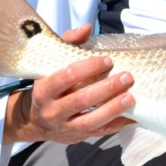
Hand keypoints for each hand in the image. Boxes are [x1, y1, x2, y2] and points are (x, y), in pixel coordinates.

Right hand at [2, 24, 135, 143]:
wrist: (33, 121)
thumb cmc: (47, 86)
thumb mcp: (50, 65)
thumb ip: (68, 43)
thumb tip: (87, 28)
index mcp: (44, 90)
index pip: (66, 77)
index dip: (88, 68)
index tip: (107, 60)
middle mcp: (52, 111)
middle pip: (81, 100)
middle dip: (106, 88)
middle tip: (127, 77)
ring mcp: (65, 127)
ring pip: (90, 121)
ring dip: (113, 109)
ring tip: (131, 97)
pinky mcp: (78, 137)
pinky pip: (100, 133)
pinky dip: (117, 124)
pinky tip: (133, 116)